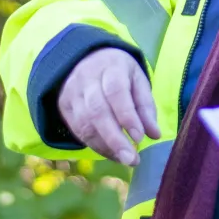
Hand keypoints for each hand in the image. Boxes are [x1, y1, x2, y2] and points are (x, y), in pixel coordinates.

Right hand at [58, 46, 160, 163]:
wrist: (87, 59)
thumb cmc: (120, 72)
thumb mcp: (137, 80)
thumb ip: (146, 106)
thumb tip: (155, 135)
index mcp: (111, 66)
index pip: (116, 92)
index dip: (127, 116)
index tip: (140, 137)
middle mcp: (87, 79)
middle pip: (97, 111)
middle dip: (115, 139)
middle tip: (131, 159)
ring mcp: (72, 93)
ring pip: (85, 124)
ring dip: (106, 147)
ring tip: (126, 160)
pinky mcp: (64, 107)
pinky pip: (78, 131)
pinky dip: (97, 146)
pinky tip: (113, 154)